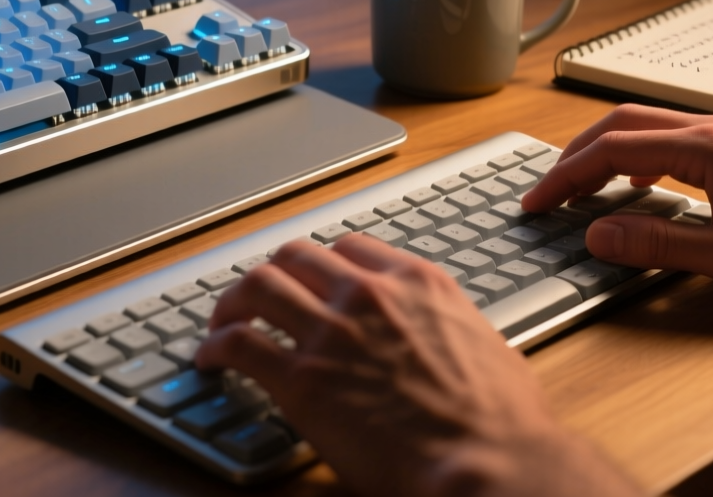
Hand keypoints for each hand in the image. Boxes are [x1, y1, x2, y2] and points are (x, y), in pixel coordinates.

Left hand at [196, 234, 640, 496]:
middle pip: (296, 255)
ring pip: (259, 285)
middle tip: (258, 298)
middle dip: (272, 273)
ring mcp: (332, 332)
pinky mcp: (301, 380)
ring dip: (232, 302)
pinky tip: (210, 360)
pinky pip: (238, 344)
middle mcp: (369, 295)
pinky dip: (215, 347)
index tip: (310, 282)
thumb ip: (451, 329)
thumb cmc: (503, 422)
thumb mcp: (488, 347)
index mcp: (418, 283)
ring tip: (222, 322)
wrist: (489, 463)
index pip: (351, 249)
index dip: (322, 265)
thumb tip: (447, 340)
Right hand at [521, 104, 712, 299]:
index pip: (613, 149)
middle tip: (544, 193)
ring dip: (602, 151)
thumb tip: (598, 235)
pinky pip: (669, 138)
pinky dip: (634, 155)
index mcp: (707, 148)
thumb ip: (659, 245)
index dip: (566, 177)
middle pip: (620, 124)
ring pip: (644, 126)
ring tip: (576, 187)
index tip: (537, 202)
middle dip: (573, 157)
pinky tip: (634, 184)